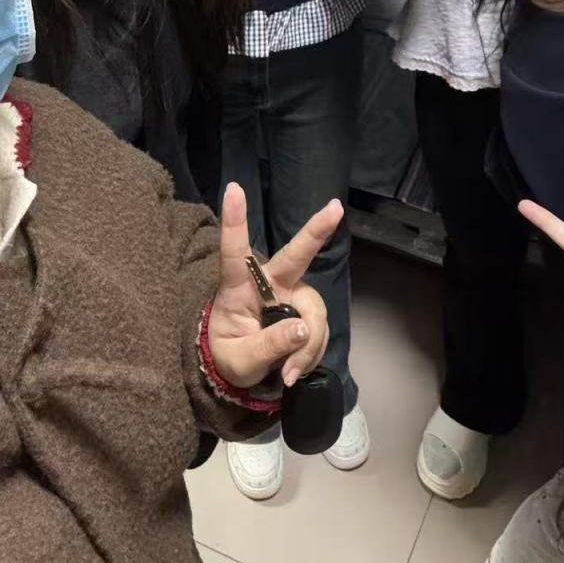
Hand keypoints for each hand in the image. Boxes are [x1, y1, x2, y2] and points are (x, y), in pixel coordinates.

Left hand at [208, 183, 340, 390]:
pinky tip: (295, 368)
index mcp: (237, 287)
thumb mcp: (239, 361)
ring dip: (307, 346)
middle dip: (316, 230)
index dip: (234, 222)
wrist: (240, 371)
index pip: (234, 252)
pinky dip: (312, 353)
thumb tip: (301, 330)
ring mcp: (290, 295)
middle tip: (336, 208)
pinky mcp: (305, 311)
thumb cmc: (228, 355)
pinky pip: (320, 331)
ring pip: (314, 313)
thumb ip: (267, 346)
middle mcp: (269, 283)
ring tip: (288, 373)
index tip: (234, 189)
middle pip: (295, 255)